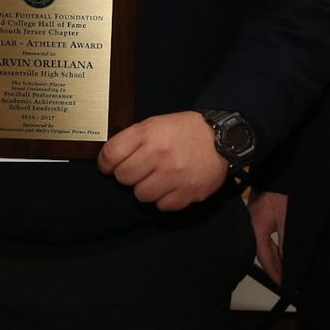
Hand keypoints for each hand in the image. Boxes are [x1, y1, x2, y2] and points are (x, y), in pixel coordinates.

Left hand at [97, 111, 227, 210]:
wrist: (223, 139)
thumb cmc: (186, 131)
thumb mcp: (156, 124)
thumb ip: (133, 139)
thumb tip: (109, 159)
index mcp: (149, 133)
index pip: (111, 155)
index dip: (105, 163)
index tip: (109, 166)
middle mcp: (159, 154)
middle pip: (123, 178)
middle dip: (127, 176)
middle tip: (138, 171)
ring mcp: (174, 175)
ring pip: (141, 195)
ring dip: (146, 189)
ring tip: (157, 178)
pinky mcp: (187, 192)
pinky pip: (162, 206)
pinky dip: (164, 199)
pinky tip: (171, 186)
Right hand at [246, 189, 287, 282]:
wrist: (279, 167)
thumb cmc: (281, 189)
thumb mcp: (287, 220)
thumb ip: (285, 243)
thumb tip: (288, 262)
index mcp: (255, 227)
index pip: (264, 257)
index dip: (274, 272)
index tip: (282, 284)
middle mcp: (252, 223)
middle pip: (262, 250)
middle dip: (274, 266)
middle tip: (284, 280)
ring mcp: (256, 215)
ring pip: (264, 242)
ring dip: (275, 255)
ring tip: (285, 268)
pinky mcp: (261, 209)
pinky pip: (266, 232)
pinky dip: (274, 243)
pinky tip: (281, 247)